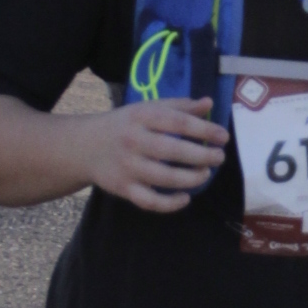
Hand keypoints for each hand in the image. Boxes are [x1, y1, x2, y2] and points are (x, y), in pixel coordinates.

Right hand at [88, 95, 228, 213]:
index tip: (223, 137)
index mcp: (141, 116)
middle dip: (201, 156)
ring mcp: (127, 166)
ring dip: (190, 178)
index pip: (178, 122)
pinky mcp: (123, 188)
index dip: (204, 130)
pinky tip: (185, 198)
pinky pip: (149, 201)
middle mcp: (133, 141)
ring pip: (164, 178)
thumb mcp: (147, 109)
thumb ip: (178, 106)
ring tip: (205, 174)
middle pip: (172, 150)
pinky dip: (170, 204)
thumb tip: (209, 102)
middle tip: (218, 158)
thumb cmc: (124, 125)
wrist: (84, 146)